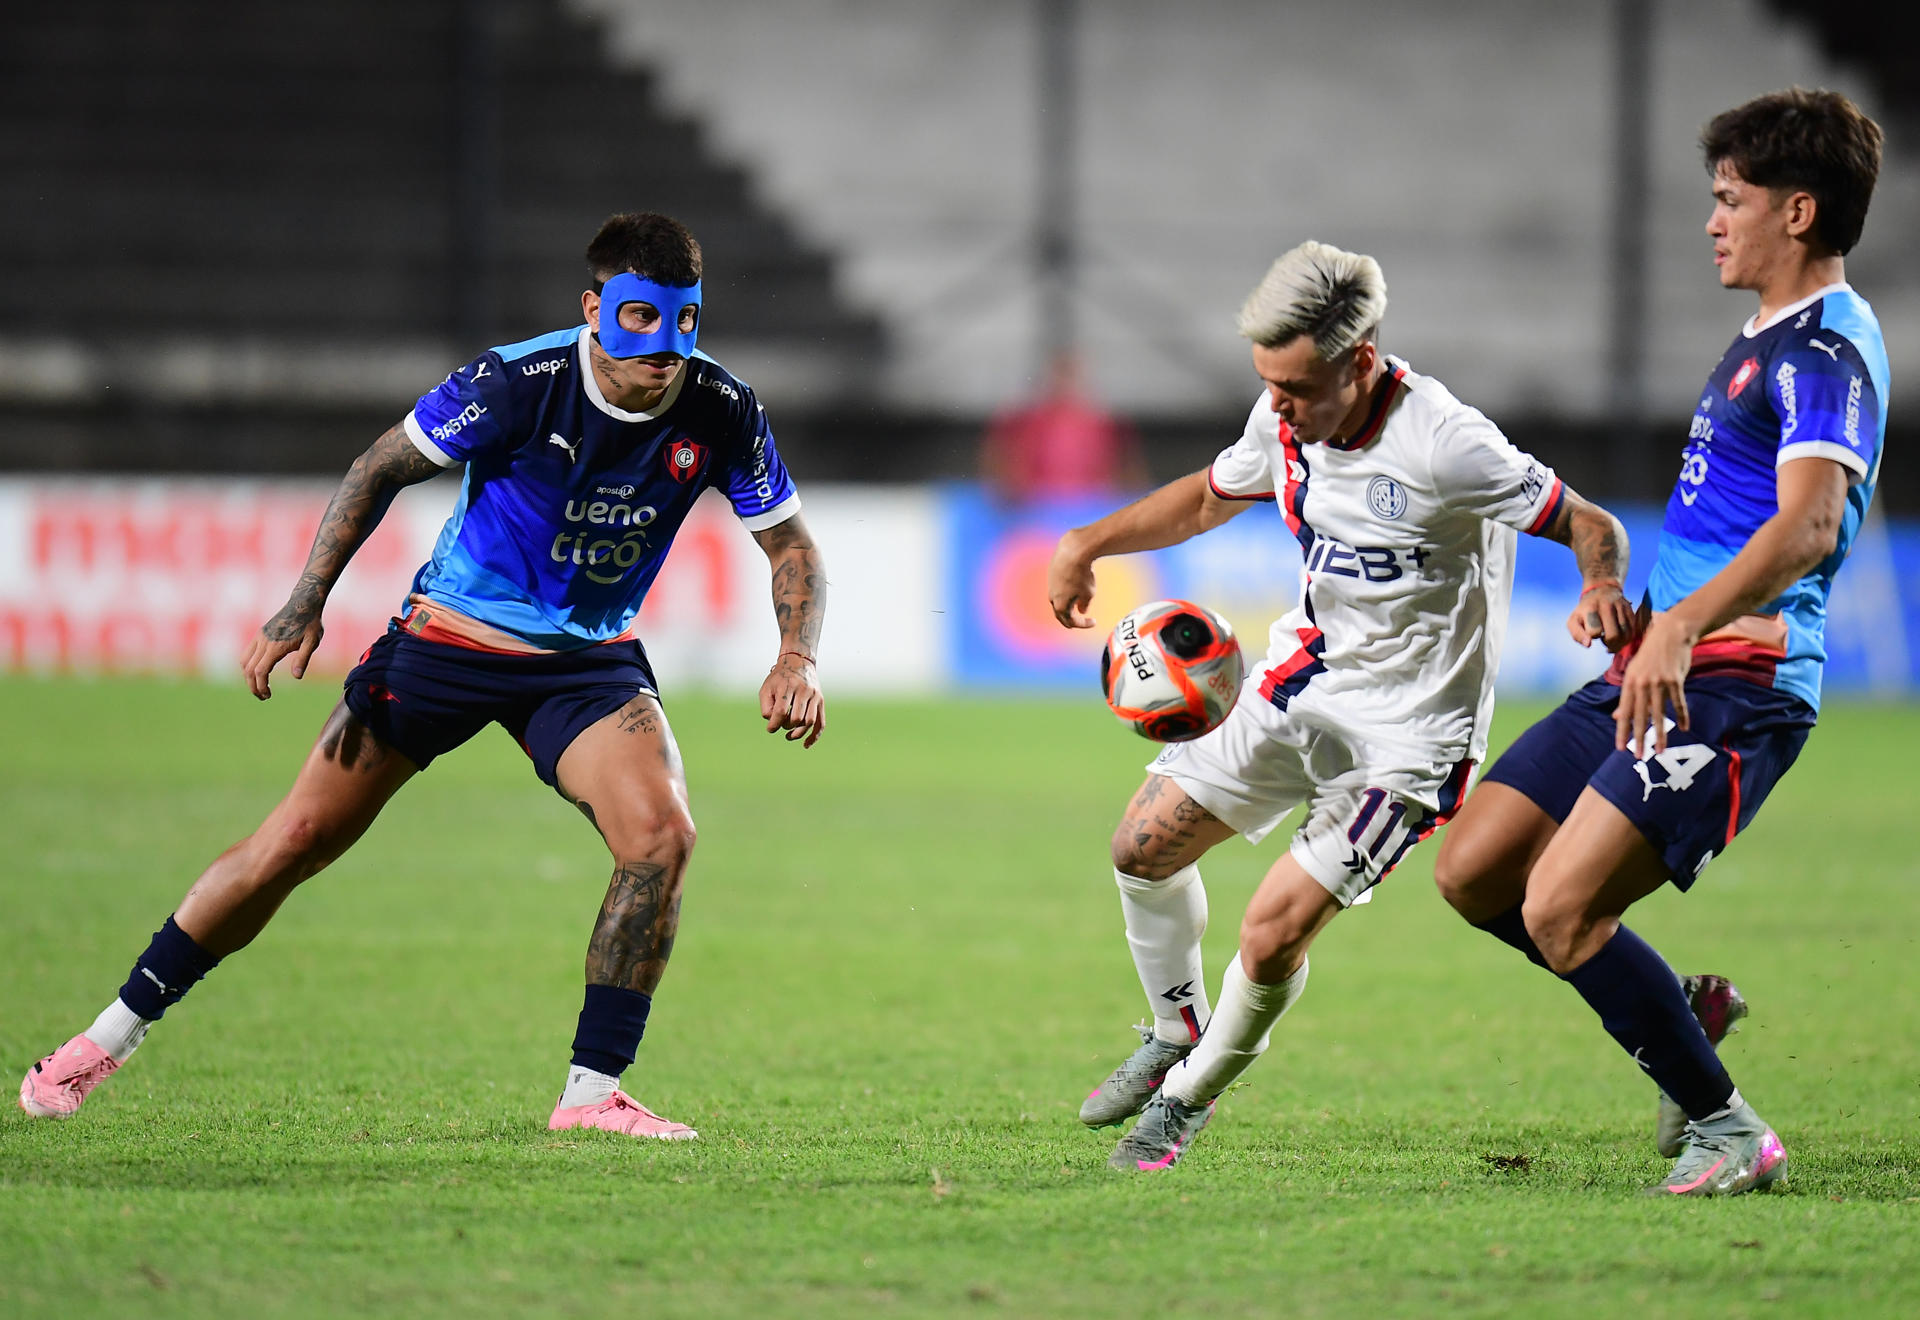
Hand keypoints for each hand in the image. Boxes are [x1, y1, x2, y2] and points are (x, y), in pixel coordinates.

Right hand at [242, 597, 324, 699]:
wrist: (303, 604)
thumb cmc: (311, 624)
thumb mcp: (312, 642)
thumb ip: (303, 659)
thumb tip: (297, 677)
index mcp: (276, 646)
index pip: (260, 671)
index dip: (260, 686)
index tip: (267, 696)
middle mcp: (264, 642)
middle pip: (249, 670)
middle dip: (253, 686)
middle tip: (264, 697)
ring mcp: (259, 637)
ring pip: (244, 661)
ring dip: (248, 677)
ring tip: (260, 687)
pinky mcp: (259, 634)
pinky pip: (247, 653)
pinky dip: (248, 666)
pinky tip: (258, 672)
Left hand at [759, 652, 823, 747]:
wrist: (798, 662)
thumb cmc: (779, 678)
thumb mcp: (767, 688)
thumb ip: (766, 706)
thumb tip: (772, 722)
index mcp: (788, 686)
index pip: (781, 711)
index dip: (774, 724)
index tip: (770, 729)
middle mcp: (804, 690)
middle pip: (796, 718)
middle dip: (786, 726)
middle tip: (780, 724)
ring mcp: (814, 695)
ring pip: (809, 722)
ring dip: (798, 733)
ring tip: (789, 736)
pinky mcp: (820, 701)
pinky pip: (821, 722)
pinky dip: (814, 736)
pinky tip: (805, 745)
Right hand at [1047, 533, 1097, 629]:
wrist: (1073, 551)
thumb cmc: (1082, 573)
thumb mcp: (1089, 592)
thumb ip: (1085, 604)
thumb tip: (1082, 610)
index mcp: (1060, 605)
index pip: (1071, 621)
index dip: (1083, 624)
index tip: (1094, 622)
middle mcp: (1052, 597)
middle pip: (1060, 614)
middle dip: (1070, 619)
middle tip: (1078, 621)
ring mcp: (1050, 584)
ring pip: (1057, 600)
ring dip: (1066, 605)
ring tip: (1076, 605)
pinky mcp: (1052, 573)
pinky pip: (1057, 587)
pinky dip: (1065, 592)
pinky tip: (1073, 588)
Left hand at [1566, 579, 1637, 651]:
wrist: (1602, 590)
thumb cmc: (1586, 611)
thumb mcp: (1574, 620)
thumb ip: (1577, 634)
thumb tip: (1588, 645)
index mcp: (1590, 608)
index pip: (1594, 632)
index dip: (1593, 636)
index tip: (1592, 633)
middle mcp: (1607, 606)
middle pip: (1613, 636)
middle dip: (1608, 643)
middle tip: (1604, 640)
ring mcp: (1620, 607)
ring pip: (1625, 635)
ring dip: (1619, 643)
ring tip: (1612, 640)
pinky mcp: (1631, 610)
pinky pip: (1632, 631)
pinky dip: (1626, 639)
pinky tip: (1620, 638)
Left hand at [1614, 611, 1694, 757]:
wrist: (1670, 634)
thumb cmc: (1650, 656)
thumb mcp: (1634, 673)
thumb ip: (1627, 696)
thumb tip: (1617, 717)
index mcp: (1629, 682)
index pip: (1624, 711)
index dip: (1622, 730)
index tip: (1620, 747)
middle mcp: (1642, 683)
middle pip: (1639, 716)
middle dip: (1638, 738)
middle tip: (1638, 756)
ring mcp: (1659, 682)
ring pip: (1659, 714)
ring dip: (1659, 734)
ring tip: (1659, 750)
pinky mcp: (1675, 680)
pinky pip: (1679, 703)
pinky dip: (1682, 716)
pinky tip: (1684, 728)